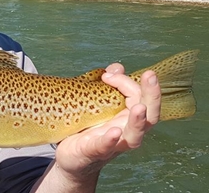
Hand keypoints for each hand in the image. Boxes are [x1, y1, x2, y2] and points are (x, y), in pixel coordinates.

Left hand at [53, 63, 160, 180]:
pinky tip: (113, 133)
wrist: (70, 156)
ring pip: (135, 135)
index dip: (128, 81)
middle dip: (152, 95)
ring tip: (138, 108)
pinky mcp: (93, 152)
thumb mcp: (95, 102)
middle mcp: (125, 130)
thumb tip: (117, 67)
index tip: (108, 73)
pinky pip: (104, 147)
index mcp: (126, 116)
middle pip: (150, 115)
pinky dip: (109, 141)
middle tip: (150, 76)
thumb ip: (108, 85)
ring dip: (138, 121)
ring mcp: (112, 143)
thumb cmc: (86, 127)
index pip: (140, 97)